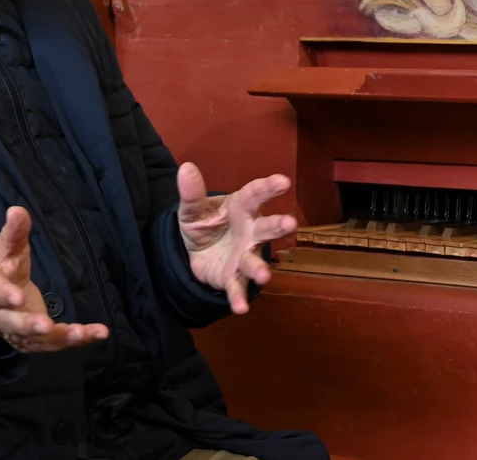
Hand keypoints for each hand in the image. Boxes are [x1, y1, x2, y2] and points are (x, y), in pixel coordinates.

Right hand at [0, 207, 109, 352]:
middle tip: (46, 326)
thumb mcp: (3, 246)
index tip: (18, 296)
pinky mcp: (32, 339)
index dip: (5, 295)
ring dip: (59, 337)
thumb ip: (14, 232)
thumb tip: (17, 210)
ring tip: (82, 334)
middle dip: (29, 325)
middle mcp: (0, 314)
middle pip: (12, 323)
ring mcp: (16, 330)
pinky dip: (75, 340)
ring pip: (35, 339)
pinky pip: (53, 343)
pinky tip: (96, 334)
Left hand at [176, 163, 297, 314]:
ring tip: (264, 275)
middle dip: (278, 226)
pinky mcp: (233, 277)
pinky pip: (237, 288)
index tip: (283, 181)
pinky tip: (240, 308)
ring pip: (255, 261)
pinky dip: (238, 298)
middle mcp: (250, 232)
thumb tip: (185, 168)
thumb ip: (192, 194)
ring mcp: (244, 256)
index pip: (255, 195)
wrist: (196, 253)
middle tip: (290, 223)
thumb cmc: (204, 224)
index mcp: (241, 208)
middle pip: (266, 228)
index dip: (268, 187)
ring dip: (260, 268)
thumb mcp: (192, 209)